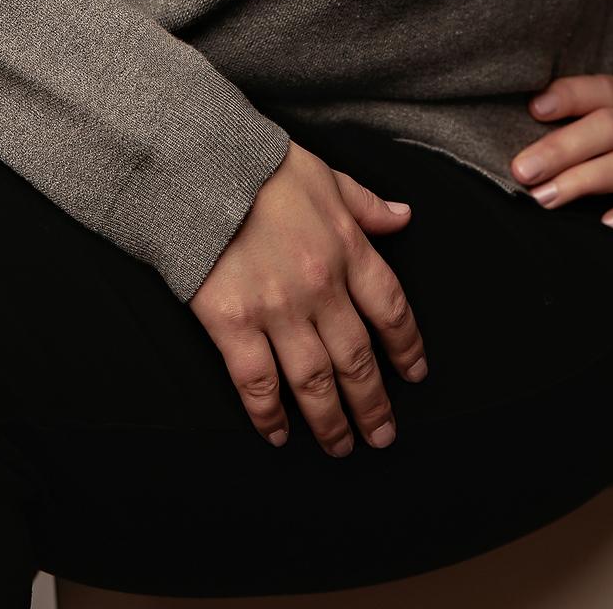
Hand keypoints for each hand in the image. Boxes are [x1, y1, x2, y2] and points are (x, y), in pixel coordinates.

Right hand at [187, 139, 429, 455]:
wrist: (197, 165)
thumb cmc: (260, 166)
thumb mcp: (325, 175)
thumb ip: (366, 204)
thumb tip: (403, 218)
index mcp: (347, 248)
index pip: (391, 309)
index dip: (407, 346)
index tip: (415, 373)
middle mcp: (320, 287)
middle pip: (357, 359)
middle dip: (373, 404)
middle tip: (382, 436)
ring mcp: (277, 310)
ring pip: (314, 381)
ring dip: (331, 421)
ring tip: (341, 447)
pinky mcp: (232, 324)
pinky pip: (258, 383)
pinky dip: (270, 415)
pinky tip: (279, 434)